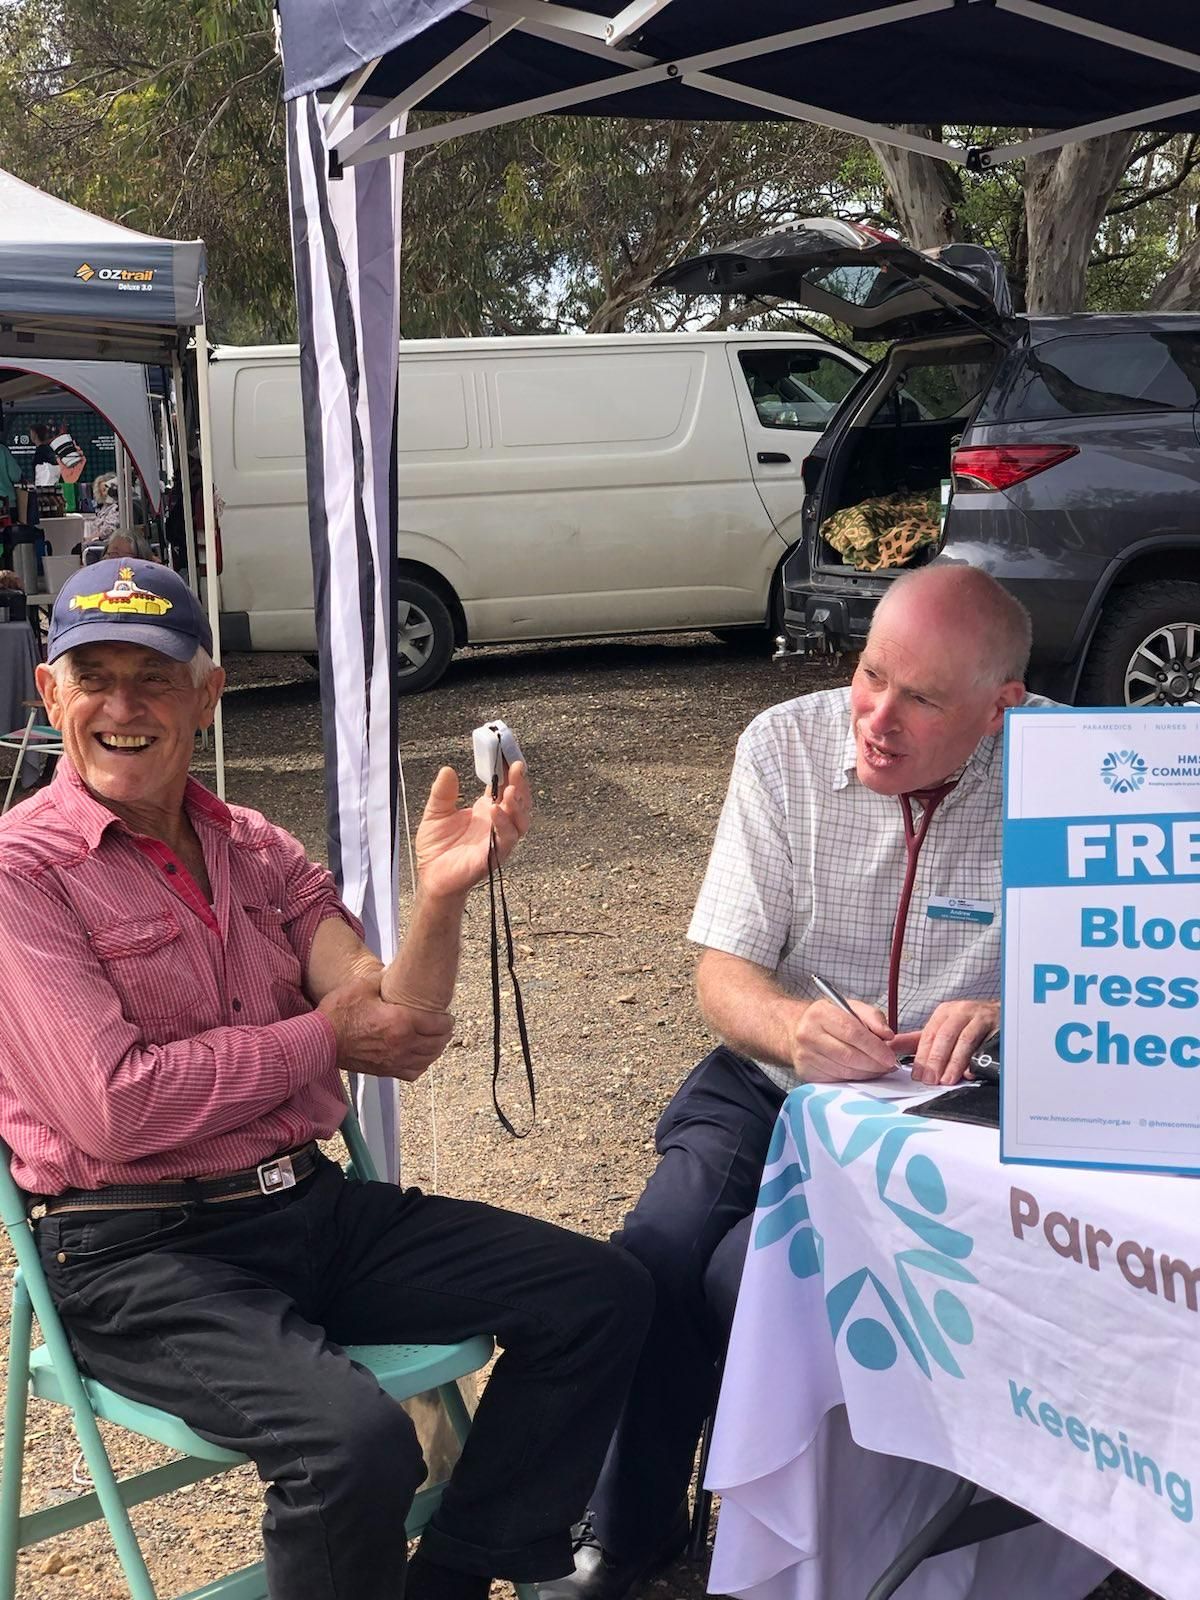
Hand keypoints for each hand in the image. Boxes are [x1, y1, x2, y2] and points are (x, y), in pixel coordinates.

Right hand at [318, 974, 453, 1081]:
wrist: (320, 1041)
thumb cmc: (338, 1013)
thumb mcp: (363, 986)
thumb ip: (384, 979)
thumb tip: (396, 972)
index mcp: (401, 1022)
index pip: (438, 1025)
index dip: (446, 1019)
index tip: (447, 1015)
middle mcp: (402, 1044)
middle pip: (437, 1043)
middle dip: (444, 1033)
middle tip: (444, 1024)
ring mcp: (394, 1060)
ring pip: (428, 1059)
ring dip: (436, 1049)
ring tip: (436, 1039)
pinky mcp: (385, 1071)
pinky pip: (413, 1072)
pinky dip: (421, 1064)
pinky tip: (420, 1055)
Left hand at [414, 762, 531, 900]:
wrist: (431, 876)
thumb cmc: (437, 847)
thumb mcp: (436, 812)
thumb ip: (442, 793)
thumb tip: (447, 769)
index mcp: (487, 810)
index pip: (505, 787)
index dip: (508, 771)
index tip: (508, 753)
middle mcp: (498, 824)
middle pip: (519, 802)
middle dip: (520, 784)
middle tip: (516, 766)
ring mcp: (498, 841)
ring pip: (520, 822)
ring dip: (517, 805)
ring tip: (509, 790)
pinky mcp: (494, 857)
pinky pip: (505, 840)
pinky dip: (503, 825)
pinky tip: (495, 812)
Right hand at [790, 997, 897, 1082]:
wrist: (797, 1030)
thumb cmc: (828, 1019)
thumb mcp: (851, 1008)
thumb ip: (873, 1017)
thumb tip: (888, 1035)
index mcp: (820, 1013)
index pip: (852, 1032)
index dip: (875, 1047)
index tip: (890, 1056)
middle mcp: (808, 1034)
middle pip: (849, 1055)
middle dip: (874, 1064)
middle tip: (889, 1065)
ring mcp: (805, 1055)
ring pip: (844, 1071)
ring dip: (867, 1073)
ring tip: (878, 1068)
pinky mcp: (806, 1072)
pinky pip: (837, 1080)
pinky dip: (854, 1078)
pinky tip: (862, 1072)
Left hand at [892, 1000, 999, 1086]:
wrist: (999, 1017)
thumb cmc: (966, 1026)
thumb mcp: (940, 1030)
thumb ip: (915, 1041)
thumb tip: (888, 1047)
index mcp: (944, 1013)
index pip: (929, 1035)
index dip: (922, 1056)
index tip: (917, 1075)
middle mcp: (961, 1012)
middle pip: (945, 1036)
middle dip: (936, 1060)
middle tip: (930, 1080)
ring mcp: (980, 1018)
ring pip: (965, 1040)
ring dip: (955, 1062)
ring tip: (947, 1080)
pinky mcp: (996, 1027)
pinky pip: (986, 1044)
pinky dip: (978, 1059)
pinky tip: (971, 1072)